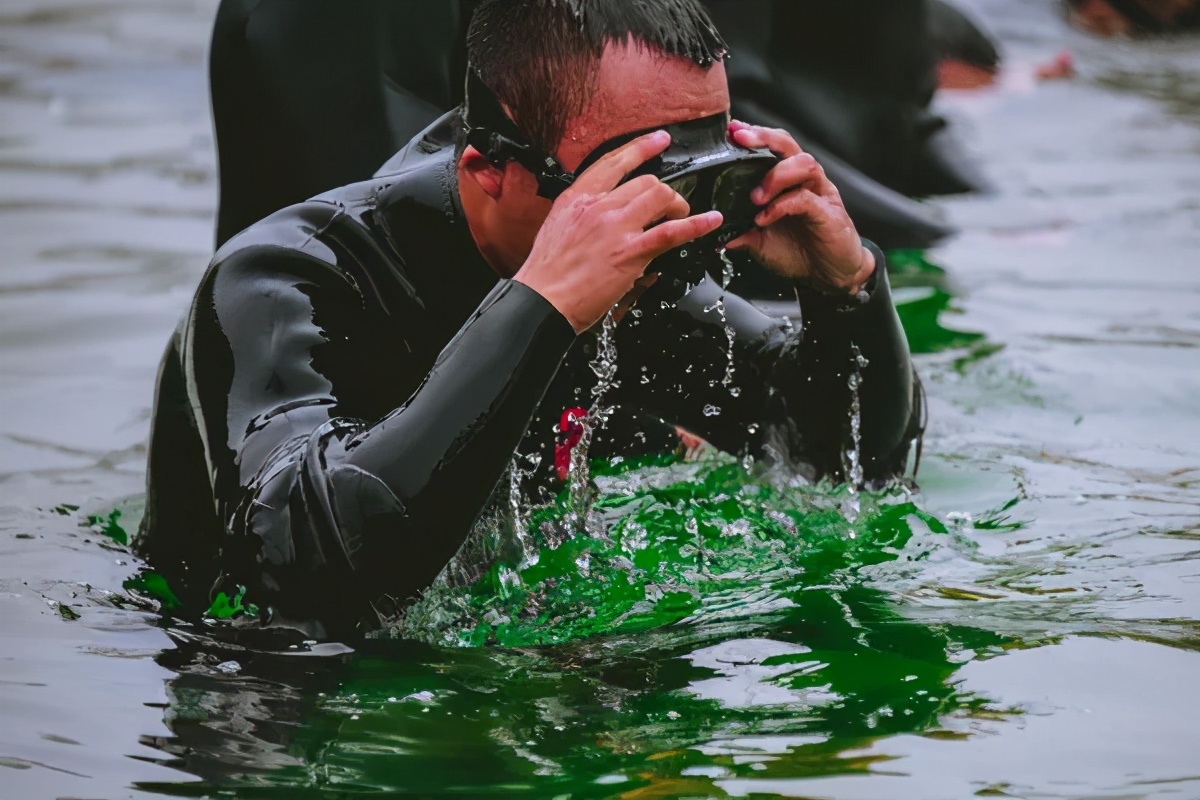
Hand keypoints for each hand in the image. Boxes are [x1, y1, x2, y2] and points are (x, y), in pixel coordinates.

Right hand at [515, 130, 722, 332]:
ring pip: (661, 196)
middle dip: (664, 193)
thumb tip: (606, 216)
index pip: (613, 162)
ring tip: (680, 218)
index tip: (659, 140)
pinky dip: (696, 225)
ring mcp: (615, 227)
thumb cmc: (547, 274)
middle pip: (645, 181)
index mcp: (577, 198)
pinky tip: (711, 221)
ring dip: (677, 206)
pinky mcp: (630, 252)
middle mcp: (597, 206)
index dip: (640, 148)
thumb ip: (583, 216)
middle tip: (670, 208)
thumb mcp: (558, 228)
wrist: (541, 300)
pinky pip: (671, 231)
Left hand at [725, 121, 874, 294]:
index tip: (731, 131)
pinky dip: (782, 205)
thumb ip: (742, 232)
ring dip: (775, 175)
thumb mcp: (762, 242)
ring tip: (755, 196)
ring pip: (803, 163)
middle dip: (763, 138)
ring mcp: (819, 193)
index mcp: (788, 180)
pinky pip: (805, 199)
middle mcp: (805, 180)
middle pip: (788, 145)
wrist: (830, 274)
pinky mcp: (829, 212)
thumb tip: (715, 229)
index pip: (772, 147)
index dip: (753, 136)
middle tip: (740, 139)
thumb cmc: (800, 251)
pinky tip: (765, 216)